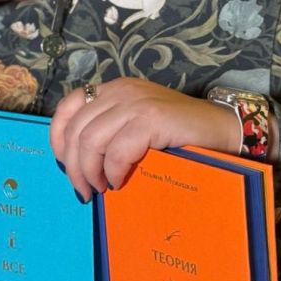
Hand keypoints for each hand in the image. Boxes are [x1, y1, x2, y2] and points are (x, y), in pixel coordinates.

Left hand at [50, 76, 239, 200]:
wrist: (222, 130)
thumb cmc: (178, 136)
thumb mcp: (135, 127)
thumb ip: (109, 133)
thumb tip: (77, 164)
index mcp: (113, 90)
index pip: (68, 107)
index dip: (58, 139)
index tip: (65, 165)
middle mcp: (120, 91)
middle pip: (75, 129)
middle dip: (73, 165)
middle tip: (84, 190)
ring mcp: (136, 102)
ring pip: (90, 140)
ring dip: (90, 171)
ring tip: (102, 188)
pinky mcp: (152, 118)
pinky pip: (117, 150)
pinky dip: (114, 171)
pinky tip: (121, 182)